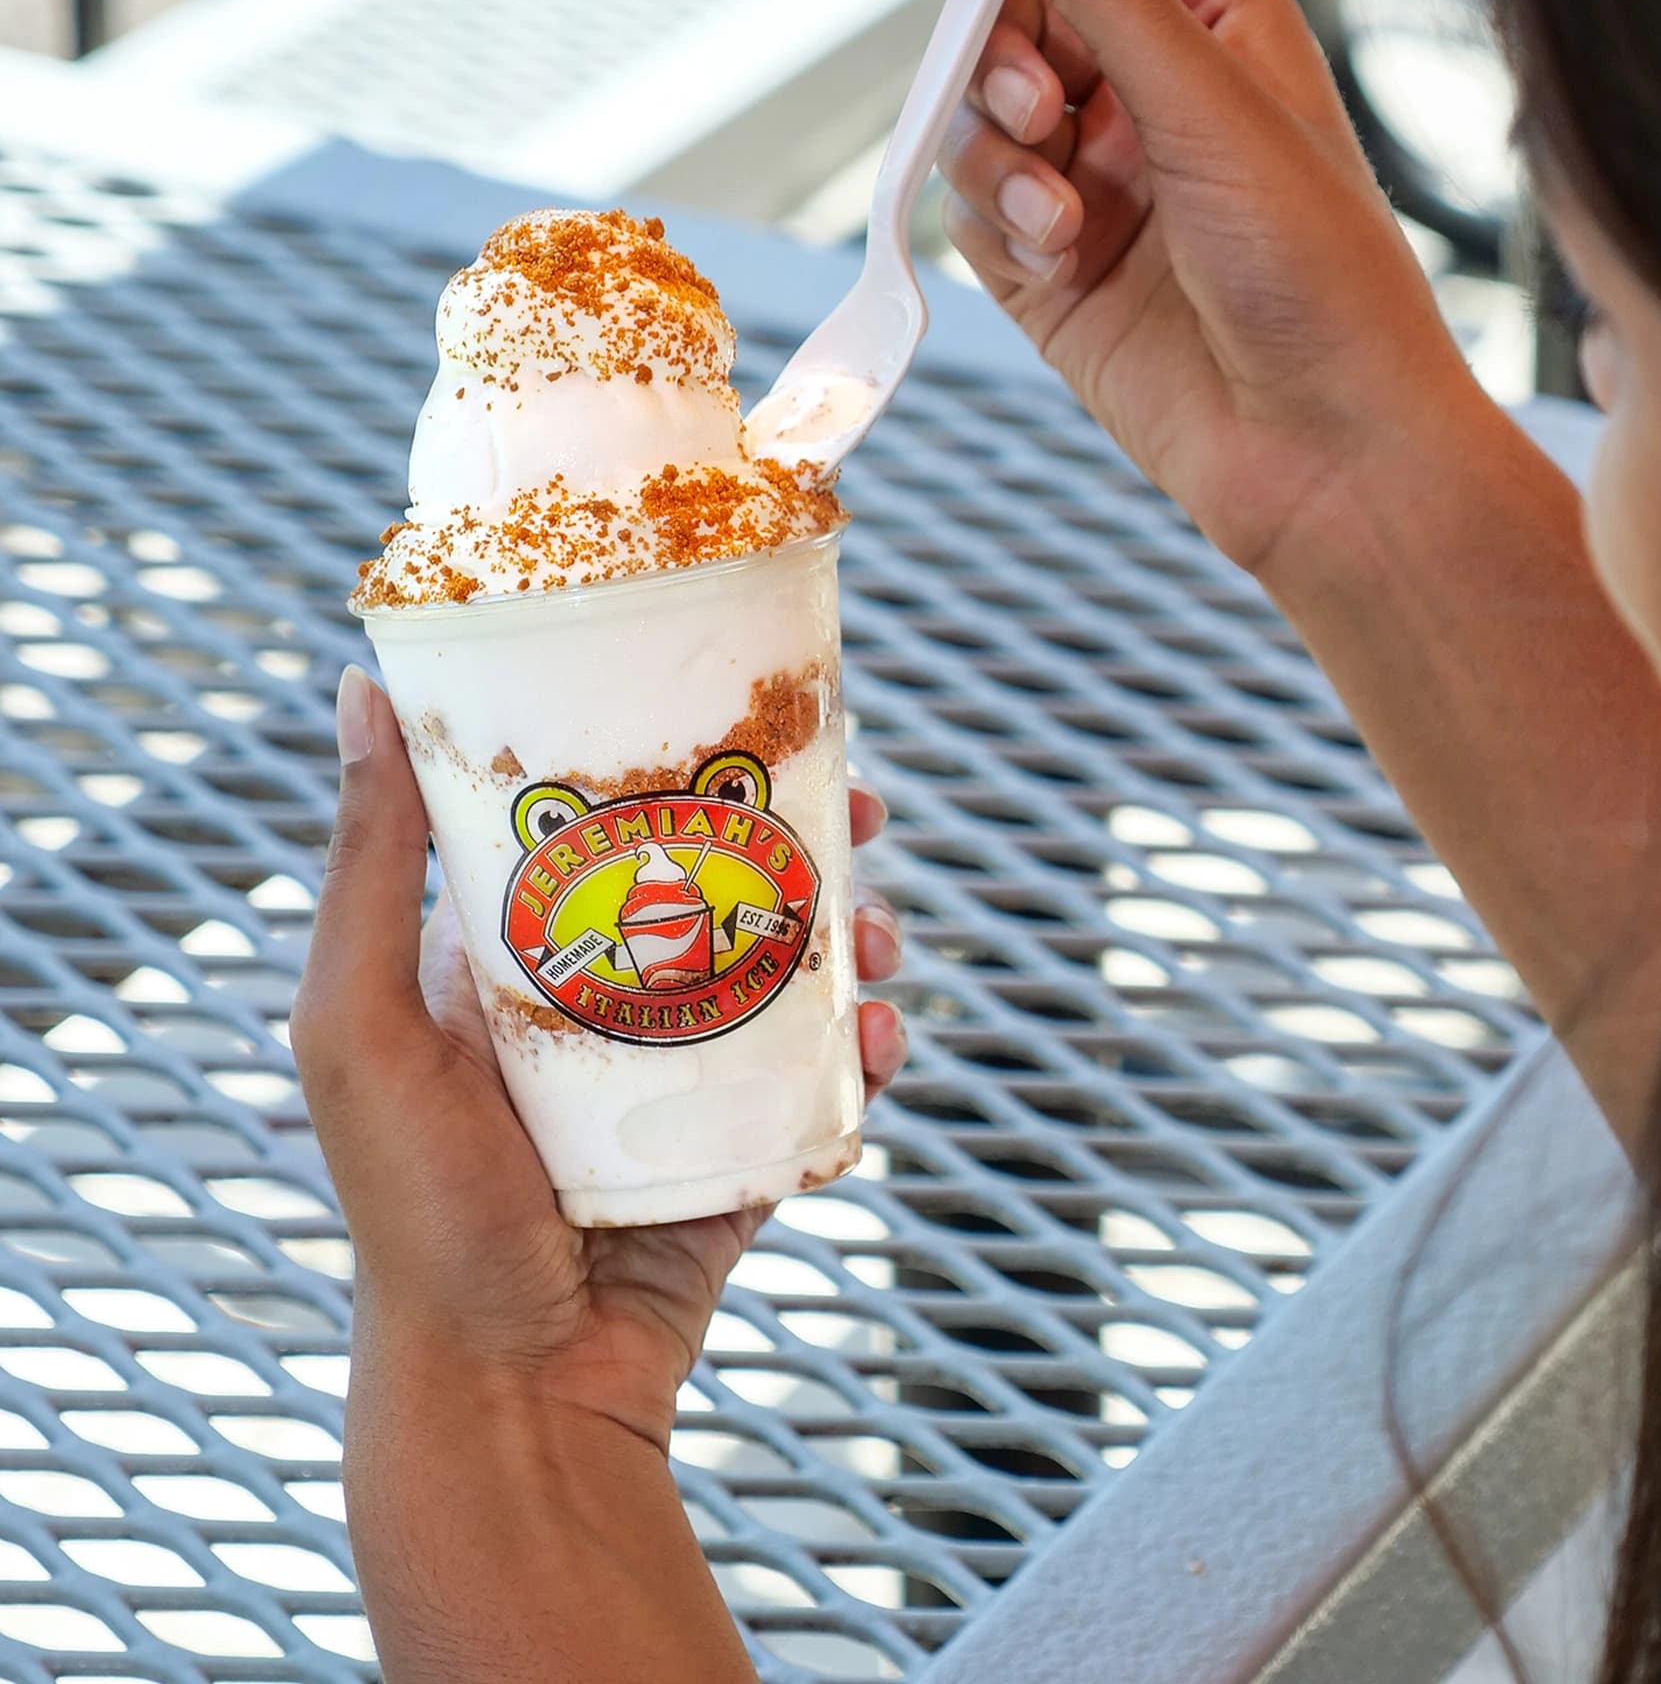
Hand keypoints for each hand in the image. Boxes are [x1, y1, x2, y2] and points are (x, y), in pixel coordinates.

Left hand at [292, 669, 907, 1453]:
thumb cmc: (416, 1209)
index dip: (682, 764)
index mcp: (515, 962)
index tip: (750, 724)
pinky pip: (822, 1080)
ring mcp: (680, 1085)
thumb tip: (358, 685)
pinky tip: (884, 1039)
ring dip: (856, 940)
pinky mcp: (741, 1154)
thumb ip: (370, 865)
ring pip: (793, 974)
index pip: (609, 826)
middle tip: (865, 815)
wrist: (513, 1393)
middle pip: (725, 886)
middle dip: (805, 842)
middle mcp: (604, 1010)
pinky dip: (867, 1051)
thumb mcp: (360, 1023)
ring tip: (884, 943)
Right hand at [928, 0, 1472, 576]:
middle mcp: (1146, 94)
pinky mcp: (1053, 272)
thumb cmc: (1319, 272)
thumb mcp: (1205, 98)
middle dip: (1000, 56)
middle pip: (1007, 19)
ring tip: (1062, 211)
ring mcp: (1095, 183)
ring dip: (999, 155)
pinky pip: (974, 211)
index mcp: (1210, 20)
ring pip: (977, 118)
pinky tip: (1058, 253)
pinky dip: (999, 223)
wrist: (1328, 454)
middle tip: (1035, 102)